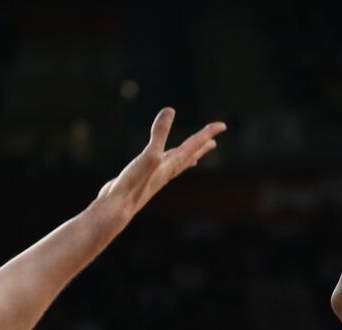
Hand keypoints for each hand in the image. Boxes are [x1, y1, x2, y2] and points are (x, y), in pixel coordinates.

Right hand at [94, 108, 224, 218]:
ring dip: (188, 158)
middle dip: (201, 147)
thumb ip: (160, 134)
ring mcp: (156, 177)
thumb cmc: (135, 184)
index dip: (207, 133)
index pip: (194, 145)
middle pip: (189, 156)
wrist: (118, 208)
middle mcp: (167, 171)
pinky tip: (162, 167)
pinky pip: (162, 169)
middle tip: (214, 141)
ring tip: (196, 156)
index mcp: (171, 164)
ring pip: (177, 165)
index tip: (222, 125)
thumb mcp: (149, 155)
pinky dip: (167, 164)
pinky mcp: (143, 180)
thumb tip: (170, 110)